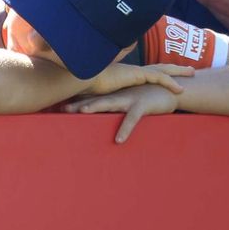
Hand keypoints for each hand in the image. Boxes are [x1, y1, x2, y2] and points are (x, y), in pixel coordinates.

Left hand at [63, 84, 177, 142]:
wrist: (171, 89)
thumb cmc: (148, 98)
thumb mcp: (130, 102)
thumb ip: (116, 107)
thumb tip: (103, 114)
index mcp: (114, 96)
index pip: (91, 99)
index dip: (76, 102)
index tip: (57, 106)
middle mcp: (118, 96)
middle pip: (95, 100)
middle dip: (78, 104)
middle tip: (63, 108)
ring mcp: (129, 99)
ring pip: (110, 104)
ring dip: (95, 107)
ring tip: (82, 112)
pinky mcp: (142, 106)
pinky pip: (132, 119)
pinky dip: (124, 129)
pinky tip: (118, 140)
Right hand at [83, 61, 191, 97]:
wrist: (82, 76)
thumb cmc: (88, 84)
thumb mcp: (102, 92)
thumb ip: (109, 96)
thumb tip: (108, 101)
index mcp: (128, 73)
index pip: (148, 70)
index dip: (161, 71)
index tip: (171, 71)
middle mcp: (133, 70)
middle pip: (159, 67)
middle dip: (175, 68)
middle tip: (190, 69)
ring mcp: (135, 71)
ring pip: (162, 69)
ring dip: (178, 71)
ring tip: (192, 73)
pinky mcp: (135, 75)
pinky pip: (158, 78)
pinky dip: (170, 83)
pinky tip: (180, 89)